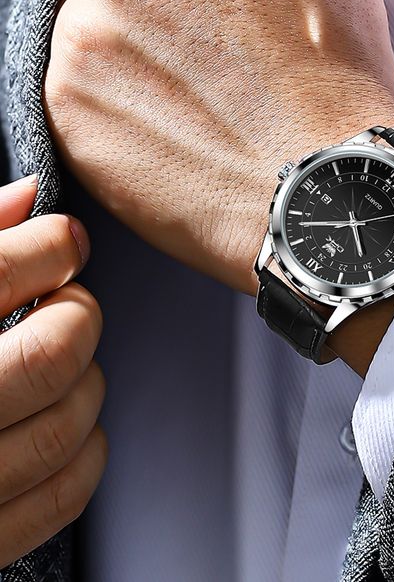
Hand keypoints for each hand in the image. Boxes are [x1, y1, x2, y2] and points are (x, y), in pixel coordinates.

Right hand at [0, 177, 105, 567]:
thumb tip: (30, 195)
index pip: (1, 271)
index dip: (54, 245)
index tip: (64, 243)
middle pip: (50, 355)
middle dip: (79, 316)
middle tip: (66, 306)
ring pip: (64, 427)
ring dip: (87, 382)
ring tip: (64, 362)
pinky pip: (61, 496)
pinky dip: (86, 452)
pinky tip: (69, 419)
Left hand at [44, 0, 393, 295]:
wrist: (323, 198)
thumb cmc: (342, 84)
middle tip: (205, 43)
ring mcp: (88, 37)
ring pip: (88, 14)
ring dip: (128, 42)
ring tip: (194, 95)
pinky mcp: (68, 105)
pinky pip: (73, 79)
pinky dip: (113, 96)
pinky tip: (170, 124)